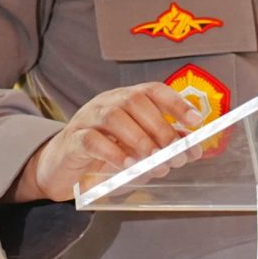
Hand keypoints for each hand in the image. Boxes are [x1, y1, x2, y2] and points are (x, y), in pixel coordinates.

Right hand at [9, 82, 203, 201]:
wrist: (62, 168)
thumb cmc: (104, 155)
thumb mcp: (136, 149)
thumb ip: (162, 146)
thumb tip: (193, 149)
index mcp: (125, 99)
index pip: (153, 90)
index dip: (176, 103)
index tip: (196, 121)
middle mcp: (107, 102)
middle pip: (136, 102)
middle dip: (161, 128)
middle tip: (176, 154)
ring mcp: (88, 118)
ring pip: (115, 117)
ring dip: (139, 140)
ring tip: (154, 161)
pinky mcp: (73, 140)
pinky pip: (92, 140)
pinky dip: (113, 152)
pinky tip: (127, 165)